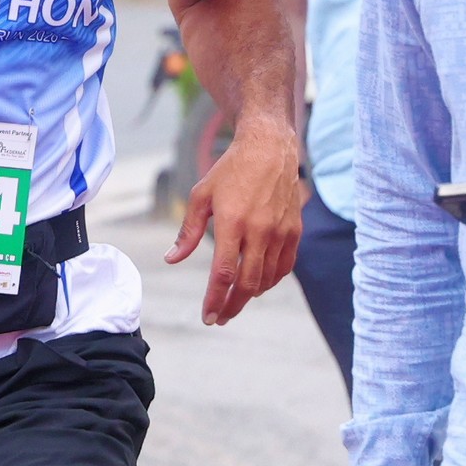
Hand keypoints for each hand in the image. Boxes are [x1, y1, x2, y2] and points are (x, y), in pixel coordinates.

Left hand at [166, 120, 304, 326]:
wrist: (270, 147)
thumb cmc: (231, 170)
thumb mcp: (201, 196)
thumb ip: (188, 231)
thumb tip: (172, 259)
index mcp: (233, 222)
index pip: (223, 273)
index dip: (215, 299)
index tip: (207, 316)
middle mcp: (260, 230)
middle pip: (247, 283)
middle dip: (232, 306)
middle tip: (220, 318)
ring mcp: (280, 232)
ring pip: (267, 278)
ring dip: (249, 295)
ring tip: (234, 301)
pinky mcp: (294, 230)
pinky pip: (284, 266)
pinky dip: (271, 280)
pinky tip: (258, 283)